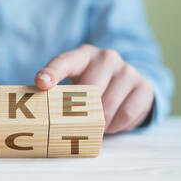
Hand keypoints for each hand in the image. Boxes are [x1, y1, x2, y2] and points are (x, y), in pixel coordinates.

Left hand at [34, 44, 153, 133]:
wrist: (126, 87)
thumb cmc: (91, 88)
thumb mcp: (74, 86)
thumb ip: (58, 94)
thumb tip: (36, 112)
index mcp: (82, 56)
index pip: (64, 62)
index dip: (52, 72)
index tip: (42, 83)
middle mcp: (106, 57)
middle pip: (88, 89)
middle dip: (81, 111)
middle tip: (77, 121)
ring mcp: (127, 70)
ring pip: (107, 105)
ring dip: (99, 122)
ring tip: (96, 122)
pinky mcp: (144, 87)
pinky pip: (126, 113)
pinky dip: (116, 125)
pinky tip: (112, 122)